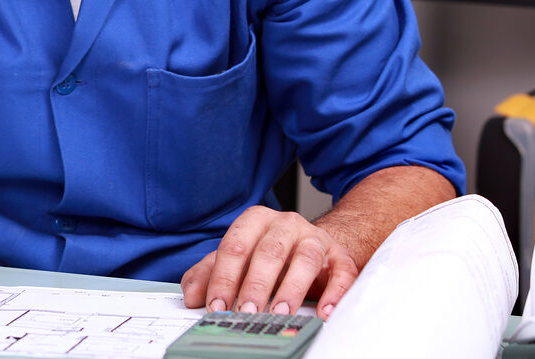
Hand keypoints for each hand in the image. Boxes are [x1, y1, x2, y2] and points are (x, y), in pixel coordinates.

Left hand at [180, 206, 359, 319]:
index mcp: (255, 220)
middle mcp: (285, 224)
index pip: (234, 247)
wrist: (315, 247)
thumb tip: (192, 297)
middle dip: (255, 286)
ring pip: (305, 259)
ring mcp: (315, 239)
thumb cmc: (271, 255)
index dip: (223, 278)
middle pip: (268, 253)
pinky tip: (324, 312)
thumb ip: (210, 273)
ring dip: (291, 288)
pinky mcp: (340, 257)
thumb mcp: (238, 258)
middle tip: (245, 313)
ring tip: (280, 312)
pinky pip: (342, 273)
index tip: (216, 306)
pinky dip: (334, 293)